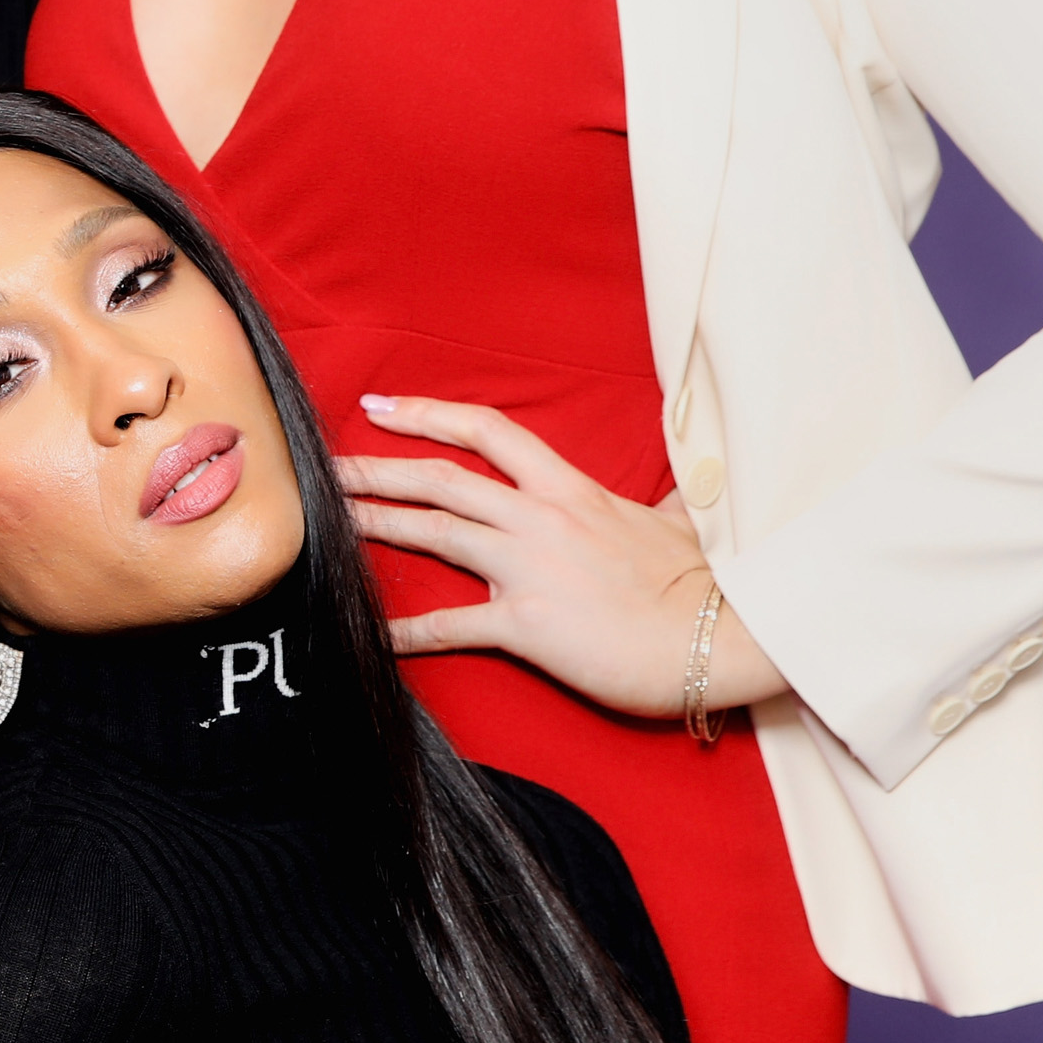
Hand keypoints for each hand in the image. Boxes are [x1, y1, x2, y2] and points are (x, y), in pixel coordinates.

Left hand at [334, 393, 783, 722]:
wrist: (721, 635)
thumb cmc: (702, 582)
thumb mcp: (673, 524)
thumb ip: (654, 504)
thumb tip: (665, 497)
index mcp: (570, 488)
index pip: (488, 431)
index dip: (428, 414)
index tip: (381, 406)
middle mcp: (540, 518)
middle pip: (440, 479)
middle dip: (375, 470)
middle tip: (322, 466)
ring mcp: (529, 569)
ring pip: (434, 531)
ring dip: (375, 524)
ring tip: (326, 522)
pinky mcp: (527, 625)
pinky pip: (452, 624)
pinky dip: (406, 630)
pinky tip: (372, 633)